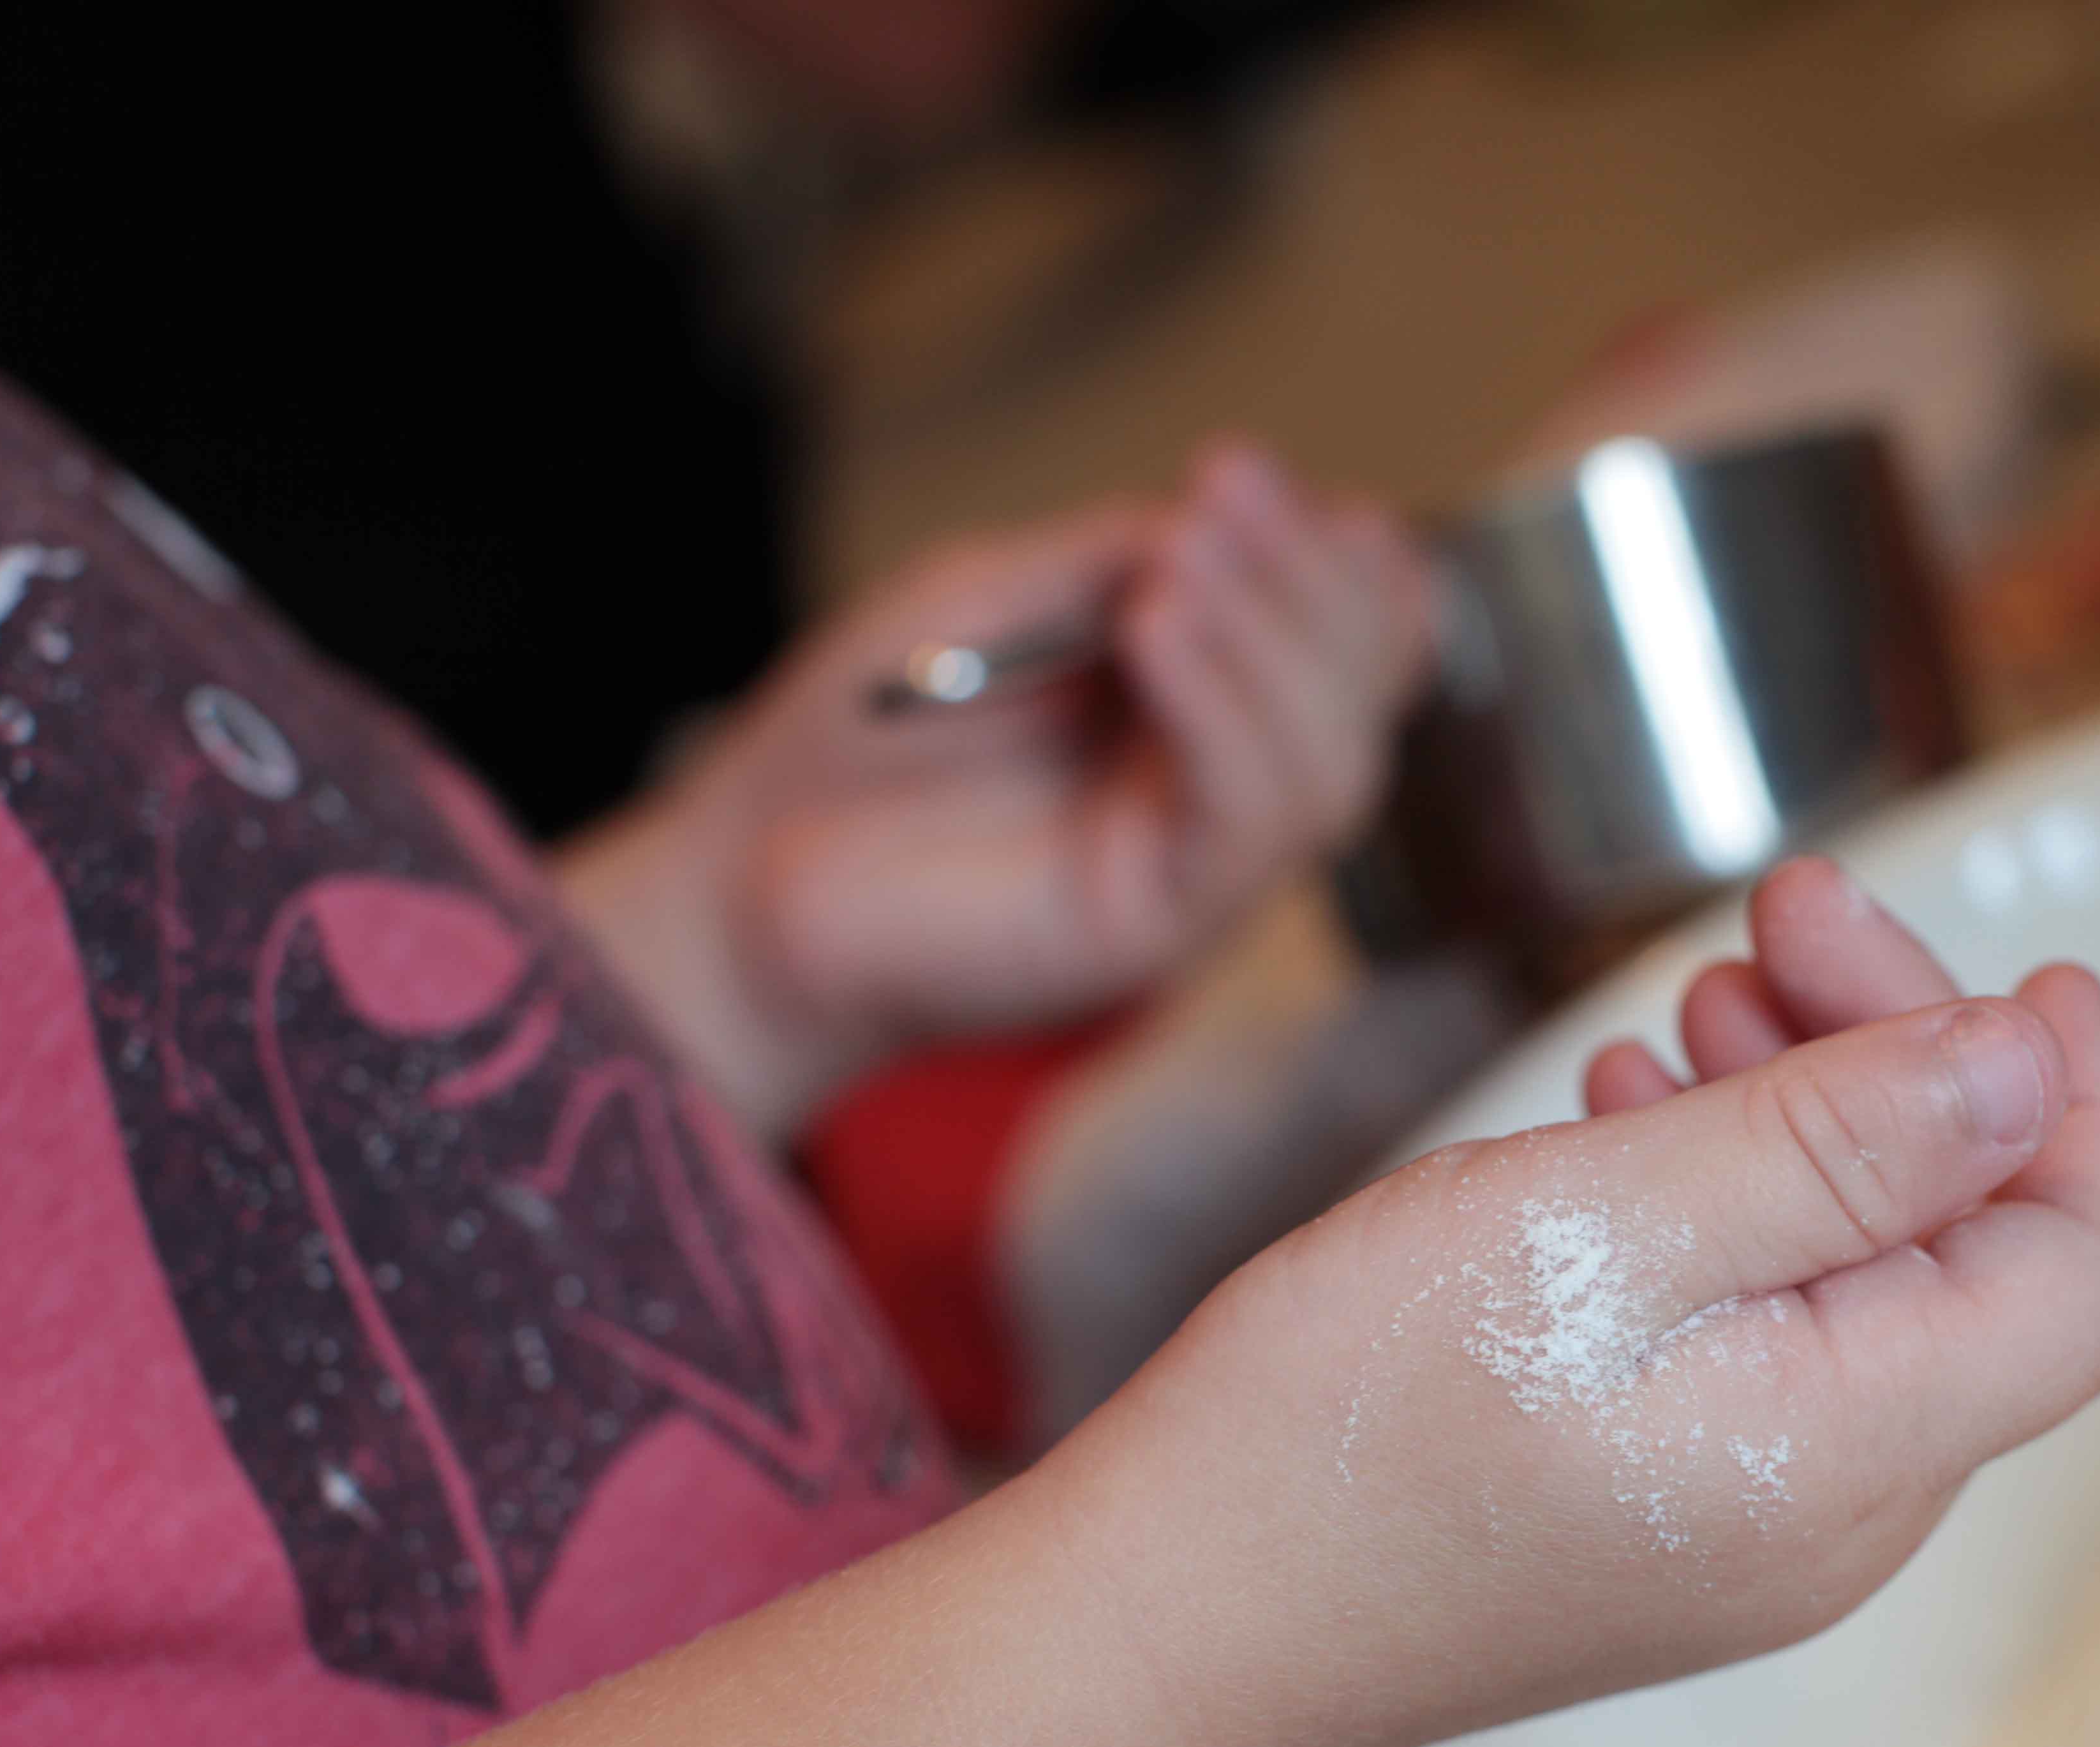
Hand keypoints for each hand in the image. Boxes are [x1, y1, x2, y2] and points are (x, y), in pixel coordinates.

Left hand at [562, 440, 1436, 1138]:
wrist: (739, 877)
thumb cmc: (853, 744)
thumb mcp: (990, 601)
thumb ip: (1111, 562)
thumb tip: (1228, 524)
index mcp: (1205, 704)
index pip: (1349, 631)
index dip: (1329, 549)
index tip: (1234, 466)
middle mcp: (1224, 788)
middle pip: (1360, 690)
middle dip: (1307, 575)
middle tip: (1217, 488)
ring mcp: (1199, 866)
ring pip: (1330, 765)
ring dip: (1274, 637)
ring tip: (1177, 566)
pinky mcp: (1154, 927)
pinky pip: (1246, 826)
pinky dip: (1220, 713)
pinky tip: (1158, 631)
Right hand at [1049, 855, 2099, 1746]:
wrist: (1169, 1619)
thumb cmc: (1349, 1425)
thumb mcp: (1600, 1224)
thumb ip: (1838, 1143)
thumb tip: (2025, 1064)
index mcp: (1856, 1452)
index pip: (2081, 1275)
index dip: (2085, 1109)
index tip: (2030, 969)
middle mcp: (1838, 1516)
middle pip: (1971, 1256)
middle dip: (1909, 1062)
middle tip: (1781, 915)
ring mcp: (1752, 1527)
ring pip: (1864, 1281)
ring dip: (1815, 1114)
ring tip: (1703, 994)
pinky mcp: (1670, 1514)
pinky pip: (1769, 1332)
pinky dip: (1735, 1198)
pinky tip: (1633, 1114)